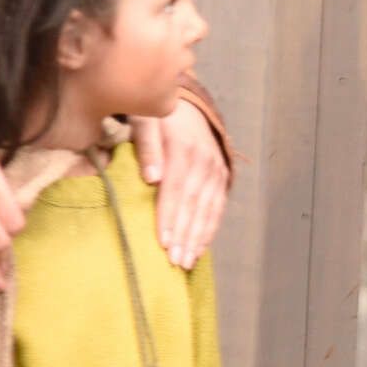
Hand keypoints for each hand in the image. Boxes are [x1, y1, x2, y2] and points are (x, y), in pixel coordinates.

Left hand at [131, 99, 230, 267]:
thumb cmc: (156, 116)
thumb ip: (147, 146)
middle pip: (194, 204)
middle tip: (175, 261)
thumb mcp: (145, 121)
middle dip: (185, 235)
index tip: (163, 242)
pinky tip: (201, 249)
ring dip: (198, 238)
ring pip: (208, 209)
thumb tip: (151, 177)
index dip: (170, 217)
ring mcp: (215, 169)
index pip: (176, 189)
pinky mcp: (221, 176)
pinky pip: (217, 207)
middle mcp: (204, 161)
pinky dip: (210, 229)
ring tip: (187, 262)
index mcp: (184, 149)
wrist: (186, 103)